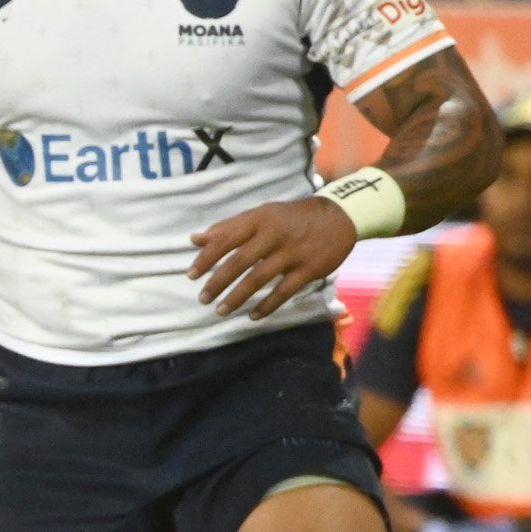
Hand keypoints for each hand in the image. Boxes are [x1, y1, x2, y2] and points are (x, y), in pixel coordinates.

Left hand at [186, 196, 361, 319]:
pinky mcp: (309, 269)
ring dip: (237, 297)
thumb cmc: (291, 218)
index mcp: (259, 220)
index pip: (226, 239)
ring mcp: (293, 253)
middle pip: (240, 261)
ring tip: (221, 310)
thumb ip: (228, 228)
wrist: (339, 217)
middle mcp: (275, 235)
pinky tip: (253, 316)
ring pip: (259, 278)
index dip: (206, 258)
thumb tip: (195, 239)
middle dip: (218, 282)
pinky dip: (267, 305)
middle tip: (203, 298)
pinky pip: (284, 291)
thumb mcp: (261, 215)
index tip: (191, 275)